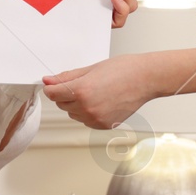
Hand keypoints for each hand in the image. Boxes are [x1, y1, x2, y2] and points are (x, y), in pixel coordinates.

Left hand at [41, 55, 155, 128]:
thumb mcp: (91, 69)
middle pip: (61, 104)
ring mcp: (96, 119)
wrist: (146, 79)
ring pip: (73, 114)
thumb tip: (49, 81)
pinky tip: (100, 101)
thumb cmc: (123, 70)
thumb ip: (67, 77)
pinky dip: (87, 112)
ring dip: (76, 104)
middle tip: (82, 83)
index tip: (52, 85)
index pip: (53, 94)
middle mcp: (87, 108)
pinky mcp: (104, 125)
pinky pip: (86, 121)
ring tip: (95, 92)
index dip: (51, 88)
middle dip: (65, 95)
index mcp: (82, 91)